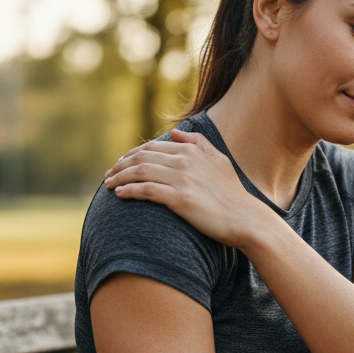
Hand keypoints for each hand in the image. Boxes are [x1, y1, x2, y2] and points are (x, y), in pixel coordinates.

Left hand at [104, 129, 273, 249]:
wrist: (245, 219)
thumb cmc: (233, 194)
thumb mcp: (220, 161)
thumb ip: (198, 143)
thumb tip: (174, 133)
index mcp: (191, 151)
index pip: (151, 148)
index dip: (131, 155)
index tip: (119, 164)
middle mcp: (184, 161)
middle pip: (141, 158)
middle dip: (120, 166)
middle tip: (108, 175)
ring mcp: (181, 179)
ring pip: (139, 172)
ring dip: (119, 178)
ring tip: (107, 185)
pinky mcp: (179, 199)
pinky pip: (145, 190)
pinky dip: (128, 190)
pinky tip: (119, 195)